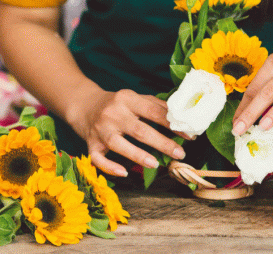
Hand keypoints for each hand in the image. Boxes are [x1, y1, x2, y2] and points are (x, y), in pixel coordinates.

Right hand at [70, 88, 189, 176]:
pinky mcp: (90, 144)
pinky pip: (98, 159)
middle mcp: (113, 114)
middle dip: (162, 143)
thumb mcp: (135, 98)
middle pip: (139, 130)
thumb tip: (181, 117)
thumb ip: (156, 105)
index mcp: (127, 99)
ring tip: (156, 163)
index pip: (153, 111)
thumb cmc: (117, 104)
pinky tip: (124, 173)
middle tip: (180, 153)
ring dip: (138, 155)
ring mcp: (100, 130)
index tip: (189, 135)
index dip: (172, 124)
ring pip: (119, 144)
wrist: (84, 105)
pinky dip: (110, 167)